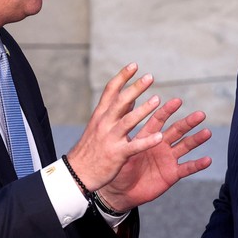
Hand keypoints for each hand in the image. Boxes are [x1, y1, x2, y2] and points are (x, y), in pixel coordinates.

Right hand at [65, 63, 165, 190]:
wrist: (78, 172)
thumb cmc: (92, 148)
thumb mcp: (100, 125)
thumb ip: (117, 112)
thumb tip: (132, 97)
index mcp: (100, 115)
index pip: (110, 90)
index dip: (122, 76)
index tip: (134, 65)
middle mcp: (104, 123)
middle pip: (120, 101)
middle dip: (135, 88)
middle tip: (150, 77)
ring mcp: (110, 138)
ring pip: (128, 121)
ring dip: (143, 110)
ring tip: (157, 100)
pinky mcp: (117, 154)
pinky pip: (134, 146)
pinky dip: (147, 142)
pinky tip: (160, 137)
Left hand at [100, 97, 211, 210]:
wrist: (122, 192)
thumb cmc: (119, 169)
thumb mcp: (122, 151)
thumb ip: (128, 137)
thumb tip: (124, 119)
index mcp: (148, 136)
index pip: (159, 120)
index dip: (167, 110)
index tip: (177, 101)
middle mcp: (160, 144)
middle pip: (177, 130)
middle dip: (189, 122)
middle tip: (200, 114)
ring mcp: (168, 159)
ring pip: (185, 146)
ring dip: (197, 139)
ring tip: (207, 132)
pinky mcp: (172, 174)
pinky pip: (187, 168)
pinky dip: (198, 164)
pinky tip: (208, 160)